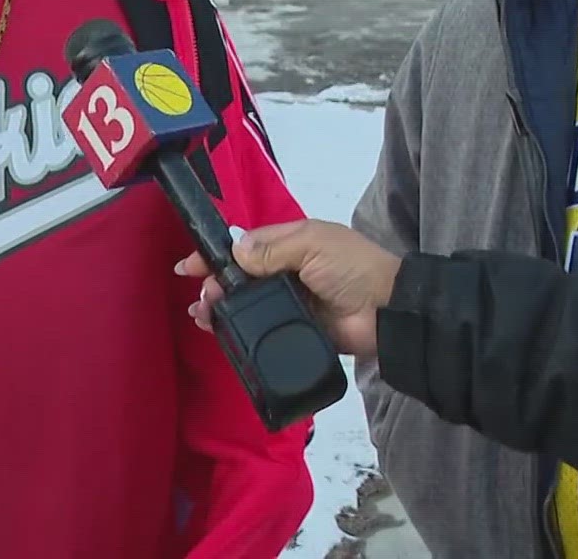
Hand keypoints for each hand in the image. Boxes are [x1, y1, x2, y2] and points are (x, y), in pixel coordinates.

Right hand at [176, 219, 402, 357]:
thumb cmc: (353, 268)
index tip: (189, 267)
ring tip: (202, 316)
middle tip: (203, 298)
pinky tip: (219, 333)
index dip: (216, 255)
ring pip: (245, 304)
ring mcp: (288, 303)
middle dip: (214, 284)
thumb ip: (272, 249)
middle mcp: (286, 272)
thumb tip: (233, 250)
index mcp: (291, 244)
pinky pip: (260, 328)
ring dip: (220, 308)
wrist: (388, 313)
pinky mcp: (292, 330)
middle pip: (239, 277)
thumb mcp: (313, 244)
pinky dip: (238, 330)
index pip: (244, 246)